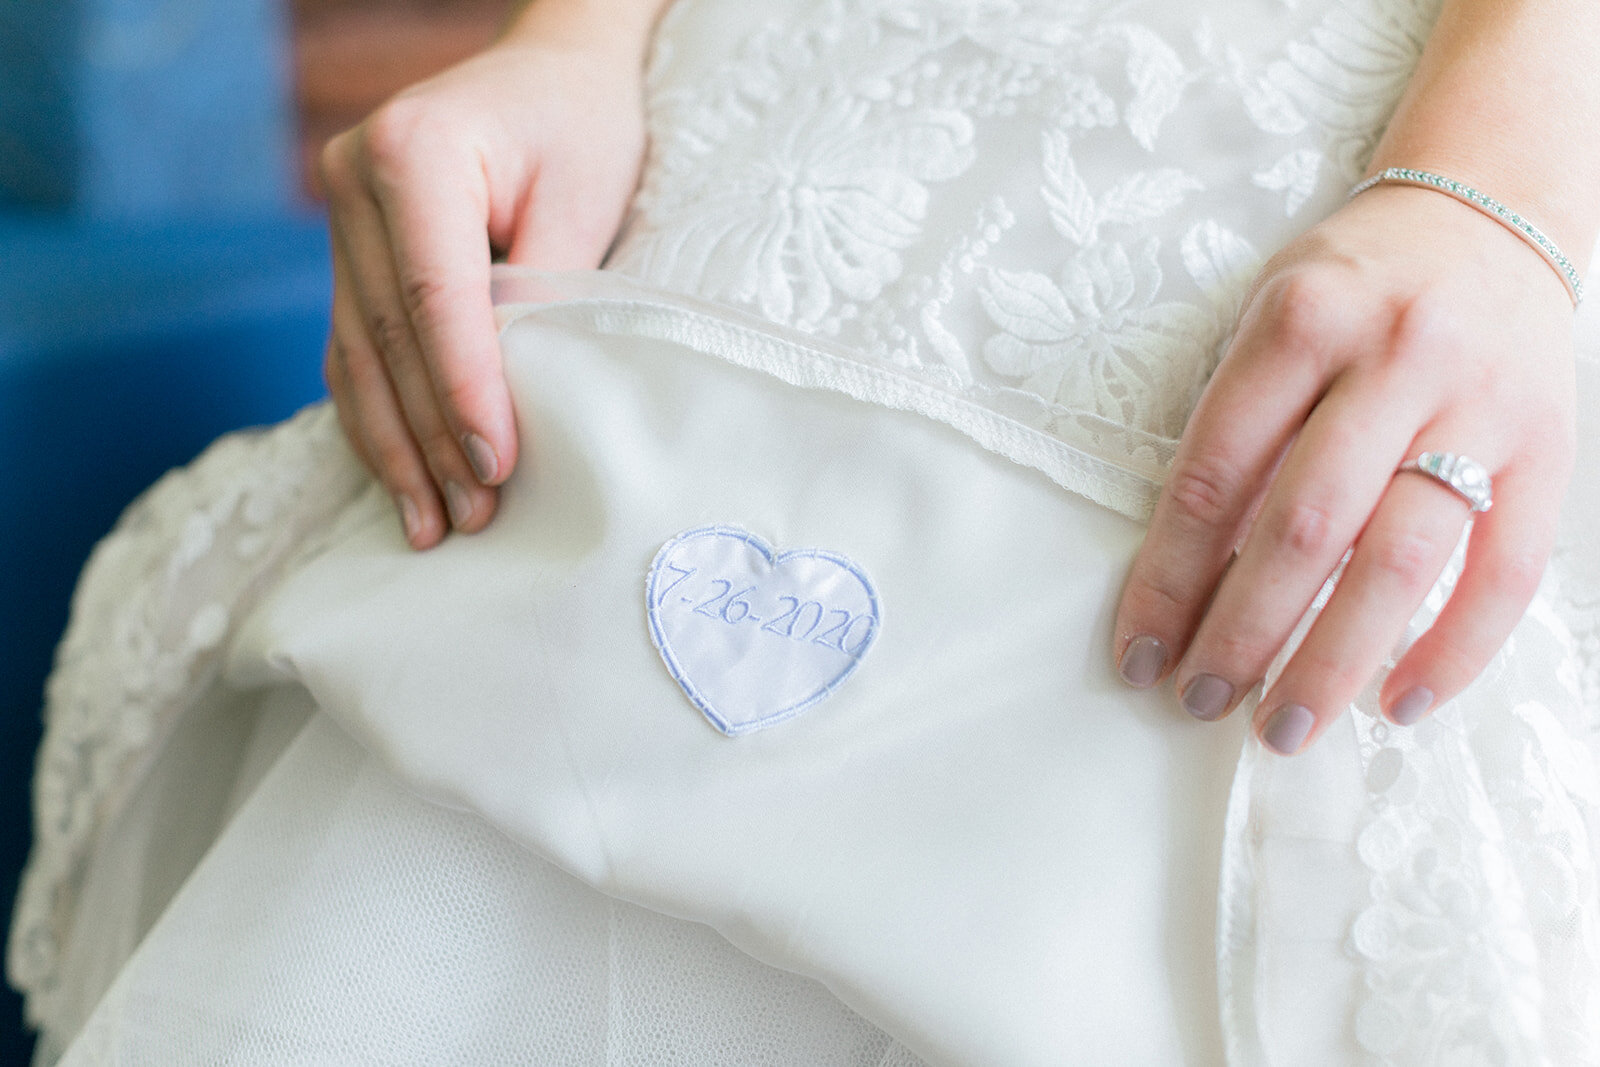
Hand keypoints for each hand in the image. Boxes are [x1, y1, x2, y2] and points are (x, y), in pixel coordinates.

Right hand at [319, 20, 649, 547]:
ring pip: (358, 354)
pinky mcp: (348, 251)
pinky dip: (377, 417)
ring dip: (394, 446)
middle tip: (469, 516)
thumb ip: (546, 294)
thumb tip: (520, 401)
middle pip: (389, 336)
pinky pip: (353, 347)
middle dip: (429, 438)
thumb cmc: (580, 127)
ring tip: (429, 524)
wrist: (549, 71)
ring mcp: (341, 217)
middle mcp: (355, 180)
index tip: (495, 466)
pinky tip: (401, 478)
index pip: (435, 297)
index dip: (462, 391)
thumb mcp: (582, 199)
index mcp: (415, 152)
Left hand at [1112, 185, 1576, 752]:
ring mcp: (1480, 406)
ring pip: (1401, 559)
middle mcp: (1395, 359)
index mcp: (1302, 321)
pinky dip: (1454, 650)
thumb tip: (1188, 575)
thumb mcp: (1270, 316)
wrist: (1491, 208)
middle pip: (1305, 527)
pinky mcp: (1548, 449)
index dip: (1168, 577)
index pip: (1214, 474)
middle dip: (1243, 631)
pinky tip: (1398, 703)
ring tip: (1283, 727)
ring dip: (1334, 659)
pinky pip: (1508, 572)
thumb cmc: (1354, 282)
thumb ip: (1236, 424)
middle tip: (1200, 699)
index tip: (1139, 651)